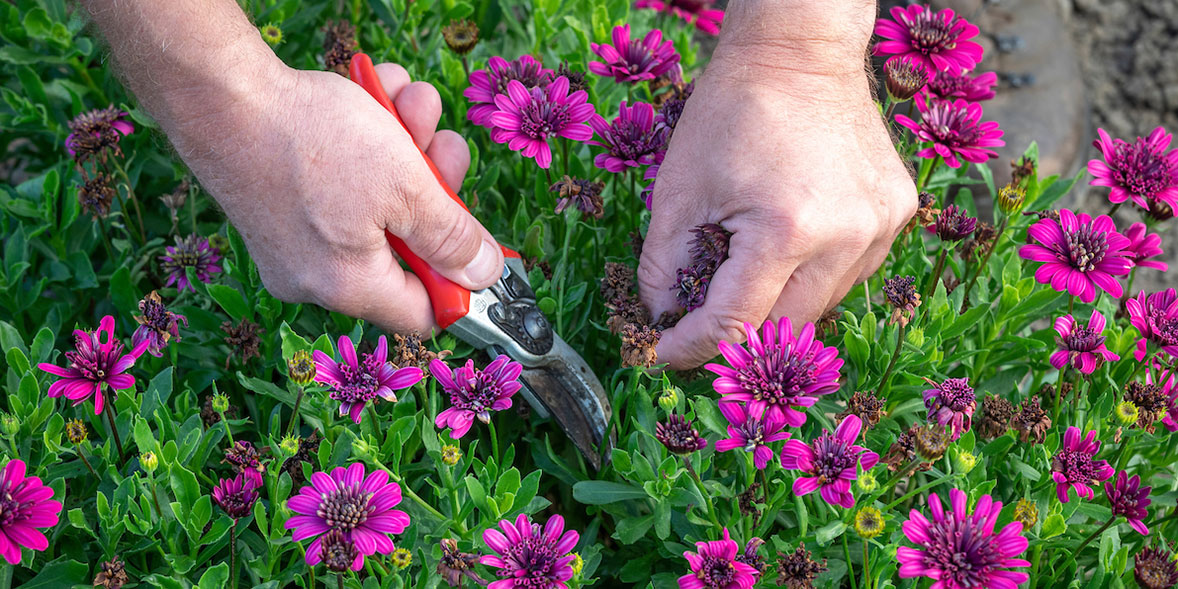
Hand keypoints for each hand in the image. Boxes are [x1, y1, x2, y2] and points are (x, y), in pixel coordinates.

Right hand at [174, 61, 503, 332]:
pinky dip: (366, 140)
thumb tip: (486, 276)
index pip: (424, 313)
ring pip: (376, 204)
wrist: (218, 92)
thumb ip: (452, 238)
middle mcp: (316, 276)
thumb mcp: (406, 187)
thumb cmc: (311, 141)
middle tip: (443, 145)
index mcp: (349, 286)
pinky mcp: (279, 202)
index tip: (483, 243)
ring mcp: (293, 239)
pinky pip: (340, 185)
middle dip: (434, 187)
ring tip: (407, 102)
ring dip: (407, 150)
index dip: (462, 280)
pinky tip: (374, 93)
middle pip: (404, 247)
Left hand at [638, 9, 916, 369]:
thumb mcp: (676, 191)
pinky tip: (788, 246)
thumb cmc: (730, 113)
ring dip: (776, 305)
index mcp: (787, 229)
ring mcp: (881, 227)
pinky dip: (812, 276)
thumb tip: (663, 320)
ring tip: (743, 273)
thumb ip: (662, 268)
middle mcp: (846, 236)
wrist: (798, 53)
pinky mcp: (898, 214)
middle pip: (783, 326)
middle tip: (696, 325)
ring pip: (821, 305)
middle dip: (735, 333)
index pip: (735, 323)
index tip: (662, 356)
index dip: (693, 348)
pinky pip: (850, 273)